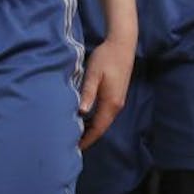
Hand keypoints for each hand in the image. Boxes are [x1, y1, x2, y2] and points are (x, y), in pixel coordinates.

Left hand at [78, 35, 133, 149]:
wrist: (122, 45)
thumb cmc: (106, 58)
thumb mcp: (94, 74)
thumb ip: (88, 93)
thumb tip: (81, 112)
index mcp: (110, 103)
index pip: (97, 128)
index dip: (86, 139)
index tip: (74, 148)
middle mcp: (116, 106)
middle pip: (101, 128)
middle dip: (88, 137)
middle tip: (71, 144)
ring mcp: (118, 101)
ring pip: (103, 121)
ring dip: (91, 129)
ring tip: (76, 134)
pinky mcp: (116, 95)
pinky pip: (105, 114)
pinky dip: (95, 120)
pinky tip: (84, 118)